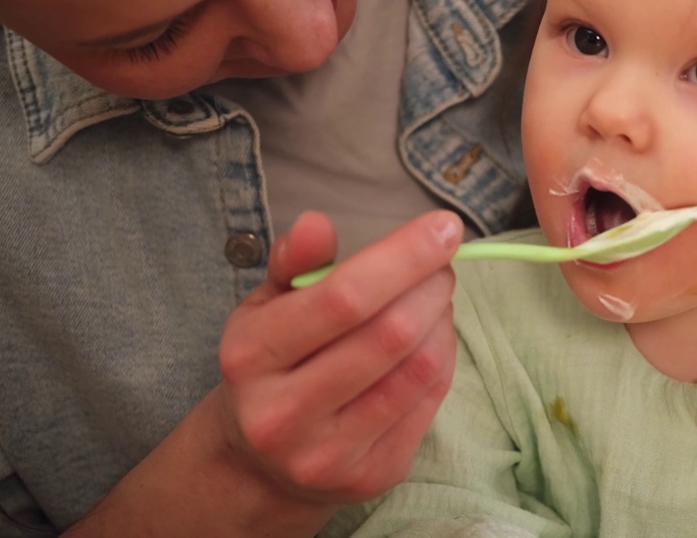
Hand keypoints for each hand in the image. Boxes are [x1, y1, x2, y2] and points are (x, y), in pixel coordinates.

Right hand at [216, 210, 461, 504]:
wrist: (260, 464)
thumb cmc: (273, 365)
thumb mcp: (264, 308)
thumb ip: (292, 263)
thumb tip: (315, 222)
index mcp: (251, 358)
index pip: (343, 299)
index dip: (404, 257)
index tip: (444, 226)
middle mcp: (284, 414)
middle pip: (391, 335)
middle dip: (431, 285)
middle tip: (442, 264)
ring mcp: (330, 453)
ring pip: (419, 369)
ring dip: (443, 320)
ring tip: (435, 297)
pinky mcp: (373, 474)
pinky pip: (430, 400)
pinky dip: (444, 357)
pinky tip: (434, 338)